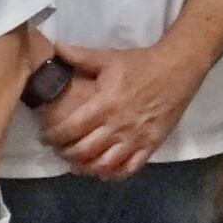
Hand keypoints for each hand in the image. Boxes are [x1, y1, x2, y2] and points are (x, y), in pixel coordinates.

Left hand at [40, 44, 196, 177]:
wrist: (177, 69)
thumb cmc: (140, 64)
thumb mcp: (108, 58)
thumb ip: (80, 57)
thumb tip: (56, 47)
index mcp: (104, 104)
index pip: (71, 128)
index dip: (54, 137)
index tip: (45, 137)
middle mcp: (118, 126)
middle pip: (84, 151)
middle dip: (66, 154)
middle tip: (58, 151)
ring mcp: (135, 138)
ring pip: (105, 165)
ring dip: (86, 168)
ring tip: (76, 164)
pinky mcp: (151, 145)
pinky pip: (130, 169)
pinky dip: (113, 175)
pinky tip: (103, 172)